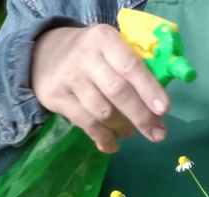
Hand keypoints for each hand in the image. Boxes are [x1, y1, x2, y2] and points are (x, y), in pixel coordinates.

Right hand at [30, 24, 169, 152]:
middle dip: (141, 116)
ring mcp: (69, 78)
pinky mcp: (56, 98)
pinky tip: (112, 144)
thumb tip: (158, 105)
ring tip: (131, 133)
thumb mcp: (110, 48)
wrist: (44, 54)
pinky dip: (103, 138)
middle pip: (118, 92)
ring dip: (122, 128)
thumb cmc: (92, 54)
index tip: (164, 110)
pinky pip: (85, 123)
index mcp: (104, 39)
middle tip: (157, 133)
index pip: (131, 66)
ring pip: (102, 112)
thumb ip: (133, 68)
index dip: (149, 89)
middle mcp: (85, 57)